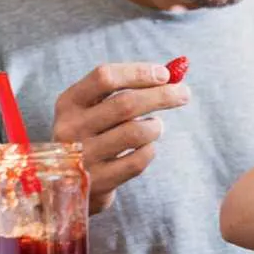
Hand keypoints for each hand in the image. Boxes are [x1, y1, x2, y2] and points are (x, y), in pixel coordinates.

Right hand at [53, 63, 189, 213]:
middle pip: (126, 104)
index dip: (139, 72)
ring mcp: (82, 158)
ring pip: (136, 132)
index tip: (166, 74)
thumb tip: (176, 70)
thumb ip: (131, 87)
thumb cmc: (95, 133)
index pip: (105, 77)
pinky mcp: (97, 183)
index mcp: (69, 102)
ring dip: (155, 126)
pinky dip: (150, 150)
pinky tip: (146, 148)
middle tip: (184, 93)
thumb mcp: (98, 108)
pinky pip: (138, 160)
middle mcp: (70, 128)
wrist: (70, 183)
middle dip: (161, 95)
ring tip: (155, 126)